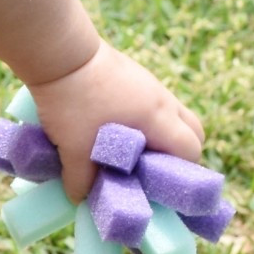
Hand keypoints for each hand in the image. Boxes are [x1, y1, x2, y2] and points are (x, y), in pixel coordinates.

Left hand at [26, 42, 205, 202]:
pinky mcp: (133, 77)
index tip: (162, 190)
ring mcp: (149, 84)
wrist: (60, 54)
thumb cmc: (72, 103)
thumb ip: (80, 180)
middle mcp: (161, 99)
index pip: (191, 149)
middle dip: (179, 155)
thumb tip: (81, 199)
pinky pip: (152, 105)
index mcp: (157, 117)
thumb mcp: (73, 149)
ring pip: (172, 116)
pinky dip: (145, 122)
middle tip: (152, 174)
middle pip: (192, 130)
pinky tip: (117, 133)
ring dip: (161, 137)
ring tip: (133, 156)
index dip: (183, 173)